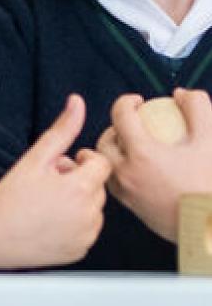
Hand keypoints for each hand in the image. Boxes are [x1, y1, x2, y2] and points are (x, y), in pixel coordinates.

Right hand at [0, 94, 110, 268]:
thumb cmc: (11, 196)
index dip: (83, 160)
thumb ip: (62, 130)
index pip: (102, 164)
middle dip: (79, 180)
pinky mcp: (80, 251)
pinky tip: (51, 220)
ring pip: (94, 208)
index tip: (63, 164)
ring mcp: (85, 236)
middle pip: (98, 186)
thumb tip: (77, 102)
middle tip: (50, 183)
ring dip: (79, 201)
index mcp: (79, 189)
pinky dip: (75, 223)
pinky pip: (88, 229)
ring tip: (49, 201)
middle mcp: (88, 216)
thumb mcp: (36, 158)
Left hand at [97, 88, 211, 241]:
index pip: (120, 115)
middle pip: (104, 142)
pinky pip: (115, 185)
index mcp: (142, 154)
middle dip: (113, 128)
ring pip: (105, 166)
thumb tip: (180, 95)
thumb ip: (197, 108)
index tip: (138, 102)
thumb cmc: (210, 186)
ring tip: (132, 147)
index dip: (127, 101)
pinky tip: (139, 170)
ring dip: (113, 152)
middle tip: (131, 124)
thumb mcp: (210, 140)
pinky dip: (119, 173)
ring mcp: (128, 194)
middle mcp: (127, 174)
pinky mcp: (134, 210)